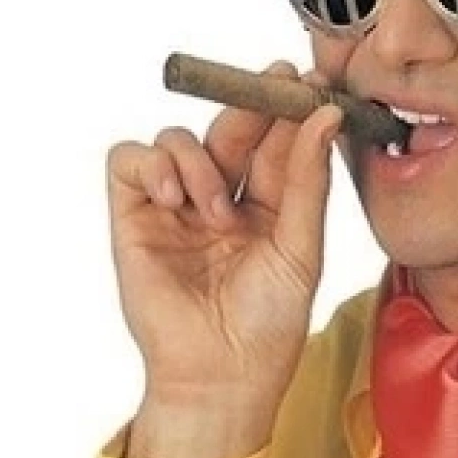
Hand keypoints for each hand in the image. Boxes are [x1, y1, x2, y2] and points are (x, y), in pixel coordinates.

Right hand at [106, 62, 342, 414]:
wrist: (224, 377)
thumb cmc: (269, 320)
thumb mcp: (301, 244)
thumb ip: (308, 179)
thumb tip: (327, 115)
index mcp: (269, 201)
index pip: (276, 139)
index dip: (290, 107)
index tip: (310, 80)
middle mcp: (223, 195)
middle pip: (231, 128)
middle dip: (252, 105)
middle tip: (275, 84)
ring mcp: (177, 204)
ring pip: (180, 137)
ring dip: (201, 160)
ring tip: (218, 211)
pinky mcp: (134, 217)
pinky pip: (130, 160)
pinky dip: (153, 165)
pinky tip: (177, 198)